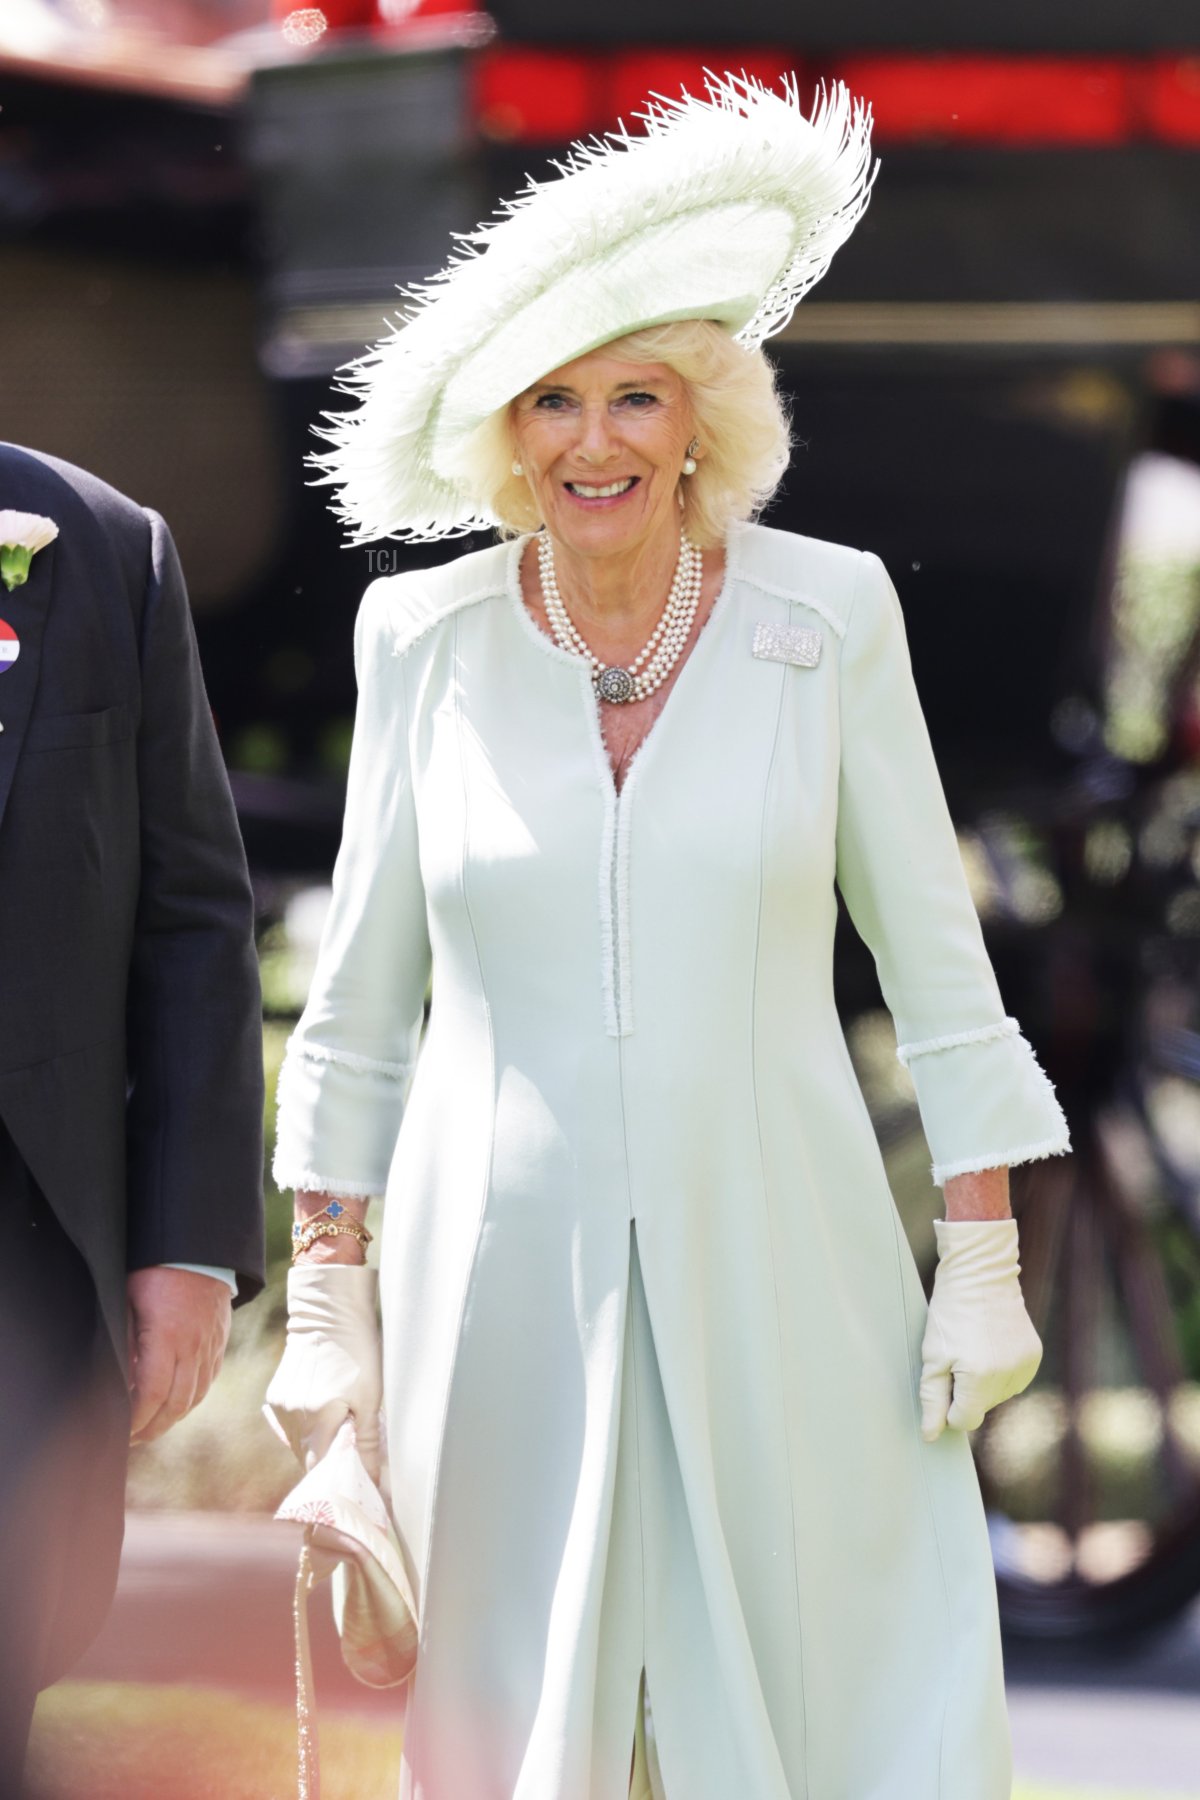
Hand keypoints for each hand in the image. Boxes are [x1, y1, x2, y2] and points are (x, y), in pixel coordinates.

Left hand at [126, 1266, 232, 1443]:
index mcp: (168, 1337)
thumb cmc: (156, 1271)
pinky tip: (176, 1404)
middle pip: (176, 1404)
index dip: (137, 1418)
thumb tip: (118, 1378)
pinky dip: (190, 1399)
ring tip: (151, 1427)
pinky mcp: (219, 1342)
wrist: (200, 1249)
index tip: (122, 1429)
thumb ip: (126, 1340)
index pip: (153, 1392)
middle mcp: (193, 1347)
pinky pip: (208, 1381)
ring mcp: (210, 1346)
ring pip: (194, 1397)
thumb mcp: (129, 1301)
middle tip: (133, 1439)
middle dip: (153, 1428)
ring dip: (172, 1418)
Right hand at [264, 1265, 382, 1479]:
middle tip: (354, 1460)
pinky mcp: (275, 1397)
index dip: (338, 1484)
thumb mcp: (372, 1397)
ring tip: (340, 1429)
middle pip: (309, 1460)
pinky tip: (323, 1412)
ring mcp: (280, 1407)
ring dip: (318, 1446)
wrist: (329, 1313)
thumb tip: (372, 1481)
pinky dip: (307, 1428)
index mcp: (317, 1420)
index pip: (321, 1472)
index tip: (355, 1488)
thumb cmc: (357, 1351)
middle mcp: (292, 1417)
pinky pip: (290, 1427)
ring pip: (299, 1445)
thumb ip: (367, 1443)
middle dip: (330, 1465)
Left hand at [919, 1218, 1041, 1442]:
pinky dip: (1001, 1371)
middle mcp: (1008, 1376)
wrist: (981, 1273)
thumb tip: (931, 1435)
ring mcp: (1025, 1366)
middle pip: (981, 1409)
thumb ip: (932, 1399)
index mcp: (979, 1378)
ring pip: (998, 1396)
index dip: (949, 1407)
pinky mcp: (1034, 1356)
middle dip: (966, 1392)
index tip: (943, 1381)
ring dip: (985, 1383)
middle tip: (957, 1356)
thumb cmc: (950, 1312)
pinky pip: (1014, 1380)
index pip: (964, 1421)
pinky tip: (991, 1346)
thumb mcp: (932, 1355)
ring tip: (974, 1347)